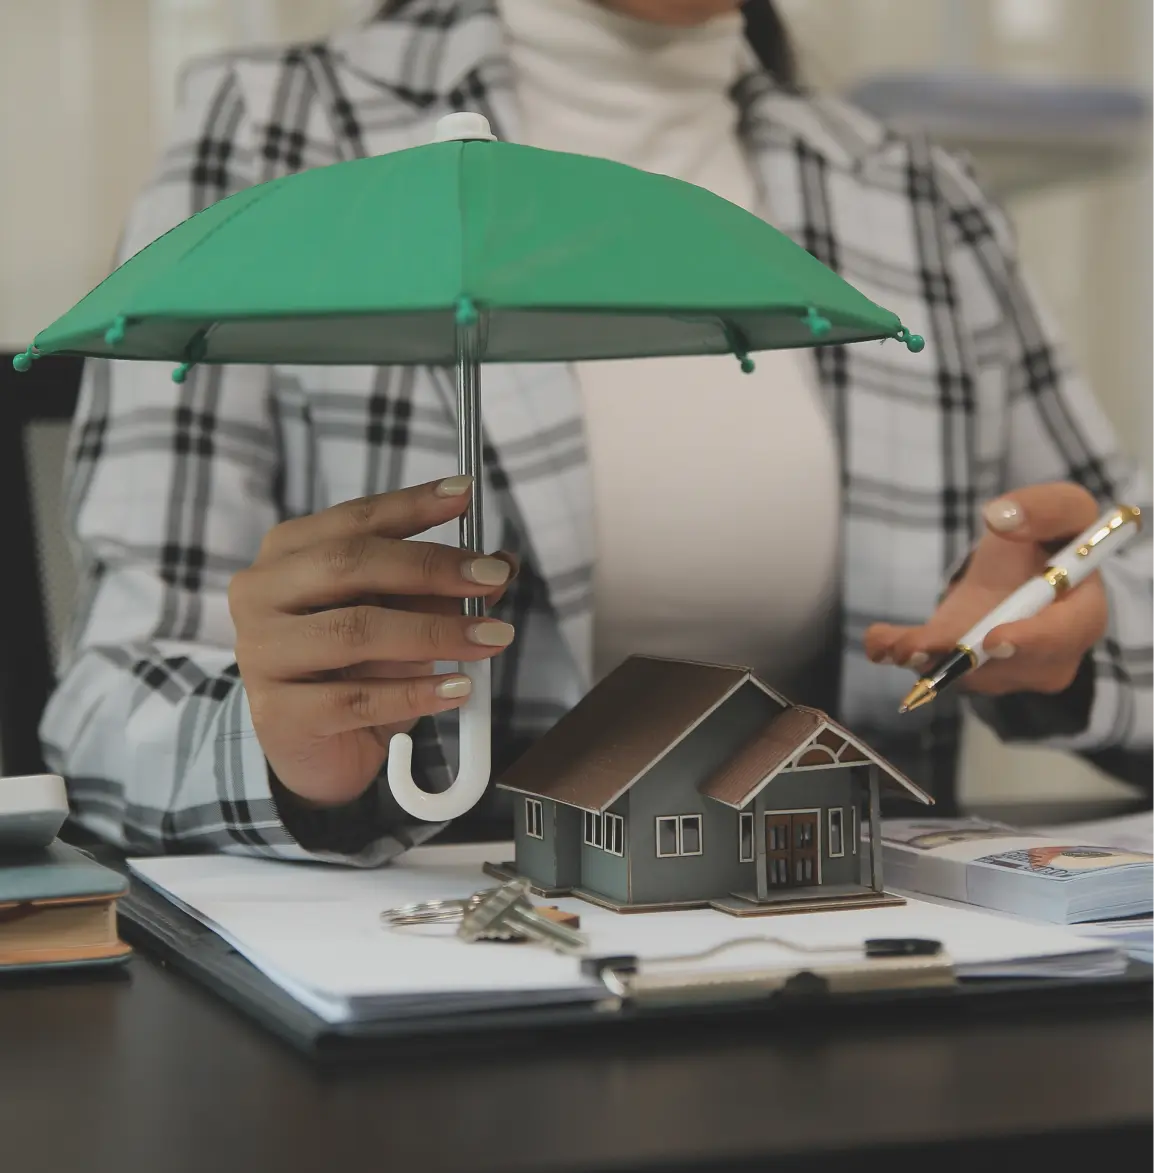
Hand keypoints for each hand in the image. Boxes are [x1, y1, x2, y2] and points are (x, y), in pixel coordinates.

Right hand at [228, 476, 517, 807]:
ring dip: (435, 633)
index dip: (412, 504)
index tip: (465, 493)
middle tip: (491, 575)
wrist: (314, 748)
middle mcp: (262, 594)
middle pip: (349, 564)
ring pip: (355, 631)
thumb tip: (501, 565)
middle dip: (430, 566)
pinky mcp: (278, 713)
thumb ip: (440, 589)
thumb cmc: (356, 668)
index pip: (354, 518)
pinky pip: (357, 699)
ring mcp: (262, 653)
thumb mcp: (401, 618)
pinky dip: (416, 692)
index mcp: (288, 553)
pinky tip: (458, 689)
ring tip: (490, 638)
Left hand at [864, 482, 1107, 696]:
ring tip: (897, 645)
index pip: (1063, 635)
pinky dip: (901, 652)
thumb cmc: (1052, 540)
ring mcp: (1003, 668)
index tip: (995, 639)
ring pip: (964, 671)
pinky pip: (932, 664)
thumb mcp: (1063, 509)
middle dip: (962, 660)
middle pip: (1006, 666)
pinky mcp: (964, 664)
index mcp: (1080, 615)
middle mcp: (1046, 655)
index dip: (1031, 641)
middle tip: (924, 650)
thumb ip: (1045, 507)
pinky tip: (880, 643)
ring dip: (927, 658)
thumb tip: (1001, 517)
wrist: (1026, 568)